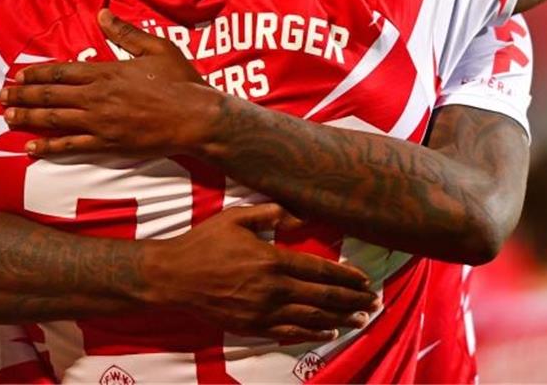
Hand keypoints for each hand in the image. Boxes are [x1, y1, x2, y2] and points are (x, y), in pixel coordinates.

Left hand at [1, 9, 221, 157]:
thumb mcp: (156, 48)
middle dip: (24, 94)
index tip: (19, 73)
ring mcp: (100, 123)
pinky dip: (49, 148)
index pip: (62, 71)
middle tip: (3, 96)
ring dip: (29, 117)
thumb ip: (126, 33)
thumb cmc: (181, 81)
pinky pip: (72, 147)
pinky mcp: (108, 144)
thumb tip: (101, 15)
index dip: (38, 73)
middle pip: (52, 95)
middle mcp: (97, 97)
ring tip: (9, 117)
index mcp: (107, 72)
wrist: (196, 118)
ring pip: (56, 119)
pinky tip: (32, 149)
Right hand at [145, 203, 377, 342]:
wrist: (173, 277)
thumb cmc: (204, 243)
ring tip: (361, 319)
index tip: (365, 280)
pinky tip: (329, 333)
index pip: (320, 270)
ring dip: (340, 319)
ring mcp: (263, 311)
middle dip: (352, 300)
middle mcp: (273, 289)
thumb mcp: (237, 218)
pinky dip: (313, 334)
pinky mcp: (252, 327)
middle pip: (323, 297)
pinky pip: (290, 332)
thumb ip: (271, 213)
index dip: (346, 276)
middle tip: (374, 302)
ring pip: (312, 318)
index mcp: (272, 260)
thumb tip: (301, 211)